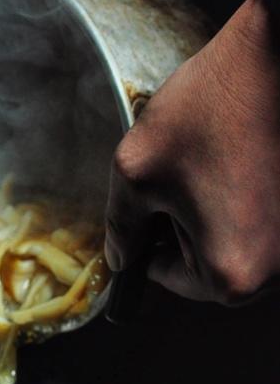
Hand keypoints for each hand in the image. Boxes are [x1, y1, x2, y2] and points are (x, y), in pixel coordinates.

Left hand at [105, 0, 279, 303]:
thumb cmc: (215, 106)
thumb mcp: (138, 168)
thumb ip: (120, 226)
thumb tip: (120, 259)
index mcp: (232, 274)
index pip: (166, 277)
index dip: (150, 238)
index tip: (155, 199)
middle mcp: (277, 273)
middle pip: (208, 265)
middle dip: (189, 226)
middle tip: (188, 171)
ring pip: (240, 242)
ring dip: (221, 210)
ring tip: (221, 158)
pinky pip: (269, 219)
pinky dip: (254, 195)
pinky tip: (248, 155)